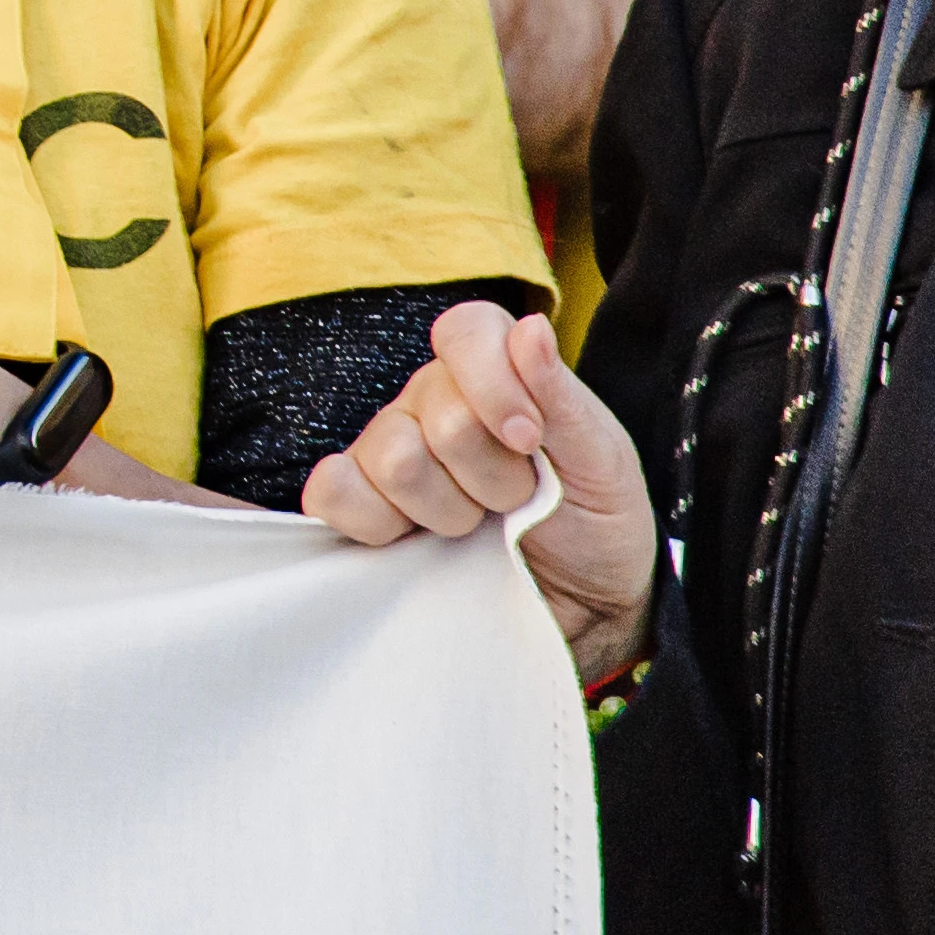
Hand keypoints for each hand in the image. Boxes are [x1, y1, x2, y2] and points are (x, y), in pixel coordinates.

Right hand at [303, 300, 654, 693]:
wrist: (582, 608)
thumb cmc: (595, 523)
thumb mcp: (602, 460)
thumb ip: (560, 396)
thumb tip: (530, 327)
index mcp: (491, 377)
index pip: (466, 331)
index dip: (492, 381)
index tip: (527, 439)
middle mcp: (430, 405)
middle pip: (435, 416)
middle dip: (492, 475)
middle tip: (517, 500)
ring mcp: (387, 454)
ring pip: (391, 460)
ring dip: (450, 509)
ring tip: (477, 527)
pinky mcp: (359, 509)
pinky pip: (332, 494)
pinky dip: (374, 521)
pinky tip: (414, 539)